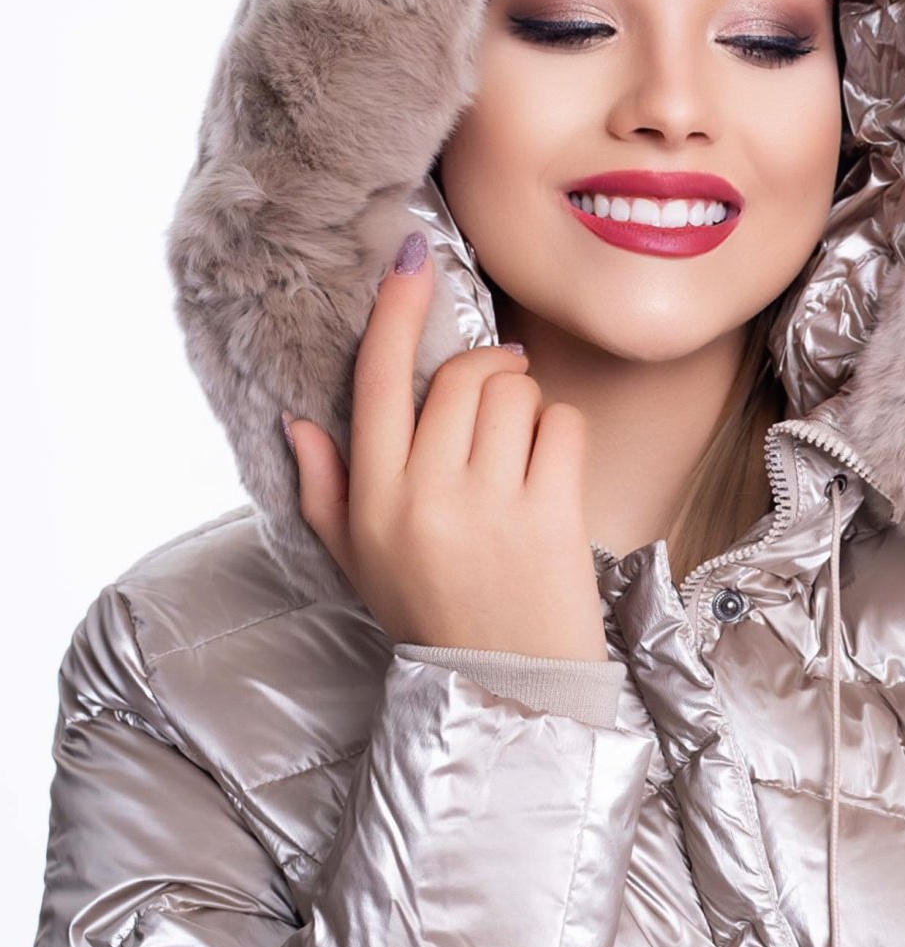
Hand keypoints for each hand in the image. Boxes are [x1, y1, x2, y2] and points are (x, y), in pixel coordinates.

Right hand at [282, 231, 608, 658]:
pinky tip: (552, 472)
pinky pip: (562, 424)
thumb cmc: (431, 618)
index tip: (412, 258)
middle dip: (486, 368)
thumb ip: (326, 490)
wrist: (506, 688)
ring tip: (521, 447)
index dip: (396, 309)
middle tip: (499, 389)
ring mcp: (492, 503)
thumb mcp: (358, 562)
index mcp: (374, 498)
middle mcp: (427, 494)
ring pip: (514, 392)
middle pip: (458, 375)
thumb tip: (299, 423)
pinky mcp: (552, 514)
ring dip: (525, 404)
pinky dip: (562, 435)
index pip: (377, 380)